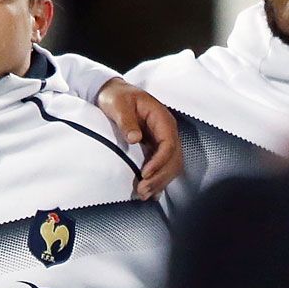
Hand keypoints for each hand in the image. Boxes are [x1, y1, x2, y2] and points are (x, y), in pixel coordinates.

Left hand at [97, 82, 181, 199]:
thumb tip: (135, 138)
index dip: (159, 161)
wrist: (114, 93)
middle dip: (160, 177)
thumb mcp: (119, 104)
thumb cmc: (117, 96)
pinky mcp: (156, 148)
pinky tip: (152, 192)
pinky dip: (159, 180)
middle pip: (174, 159)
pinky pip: (164, 167)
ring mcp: (163, 141)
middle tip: (143, 190)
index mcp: (162, 120)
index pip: (169, 144)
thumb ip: (126, 120)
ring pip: (171, 166)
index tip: (145, 173)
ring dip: (160, 182)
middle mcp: (167, 132)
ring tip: (144, 194)